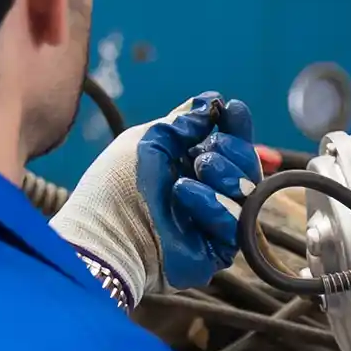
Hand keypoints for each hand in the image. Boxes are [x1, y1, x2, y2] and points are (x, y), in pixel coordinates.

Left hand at [54, 93, 258, 298]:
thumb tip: (212, 101)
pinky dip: (212, 202)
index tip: (233, 109)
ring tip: (199, 166)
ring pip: (247, 192)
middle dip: (234, 150)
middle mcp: (207, 192)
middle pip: (247, 167)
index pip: (229, 144)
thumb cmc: (116, 184)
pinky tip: (184, 191)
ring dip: (225, 172)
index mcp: (191, 165)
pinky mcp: (217, 250)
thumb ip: (183, 121)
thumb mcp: (148, 140)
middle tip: (207, 151)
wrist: (103, 232)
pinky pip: (234, 223)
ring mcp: (214, 222)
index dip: (237, 127)